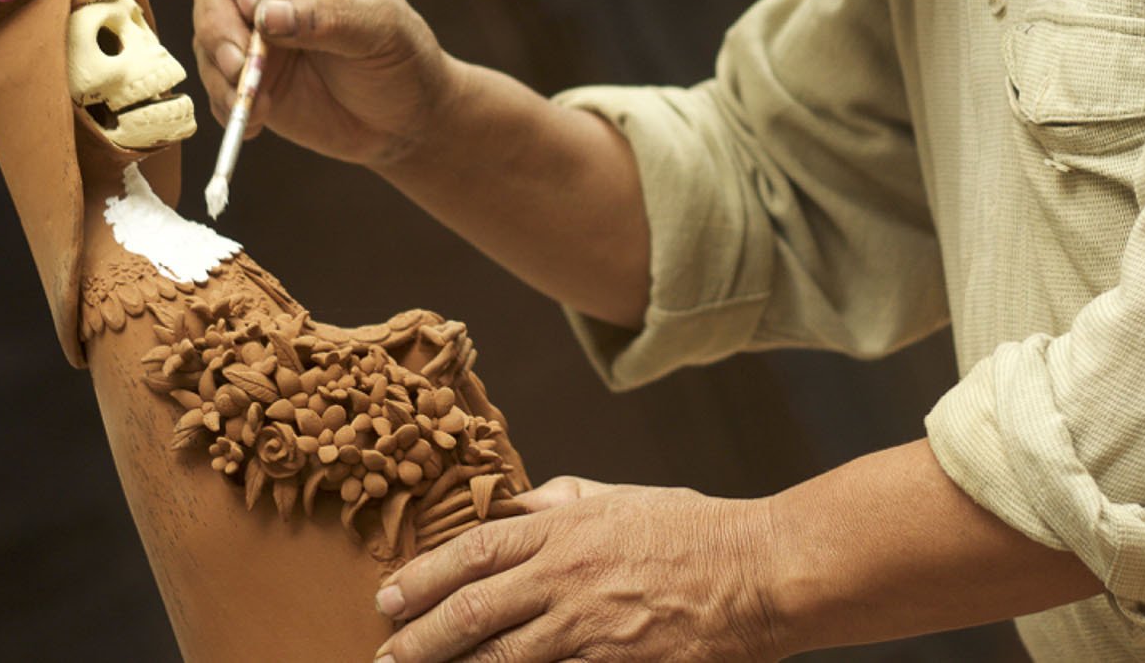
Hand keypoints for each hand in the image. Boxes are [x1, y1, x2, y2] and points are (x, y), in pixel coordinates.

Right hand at [193, 0, 458, 166]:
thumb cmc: (401, 58)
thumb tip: (267, 14)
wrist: (404, 121)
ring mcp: (254, 35)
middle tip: (243, 64)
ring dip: (219, 68)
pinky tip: (256, 123)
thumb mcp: (380, 30)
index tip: (254, 5)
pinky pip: (215, 85)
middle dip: (220, 26)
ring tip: (254, 102)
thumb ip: (326, 17)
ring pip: (206, 35)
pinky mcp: (247, 79)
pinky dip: (226, 103)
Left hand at [372, 476, 782, 661]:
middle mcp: (567, 577)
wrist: (760, 571)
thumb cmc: (694, 531)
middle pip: (473, 612)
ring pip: (502, 660)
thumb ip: (560, 501)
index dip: (422, 578)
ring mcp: (591, 629)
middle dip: (419, 639)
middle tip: (385, 657)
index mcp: (565, 529)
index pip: (473, 552)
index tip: (387, 600)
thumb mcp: (620, 497)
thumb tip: (511, 505)